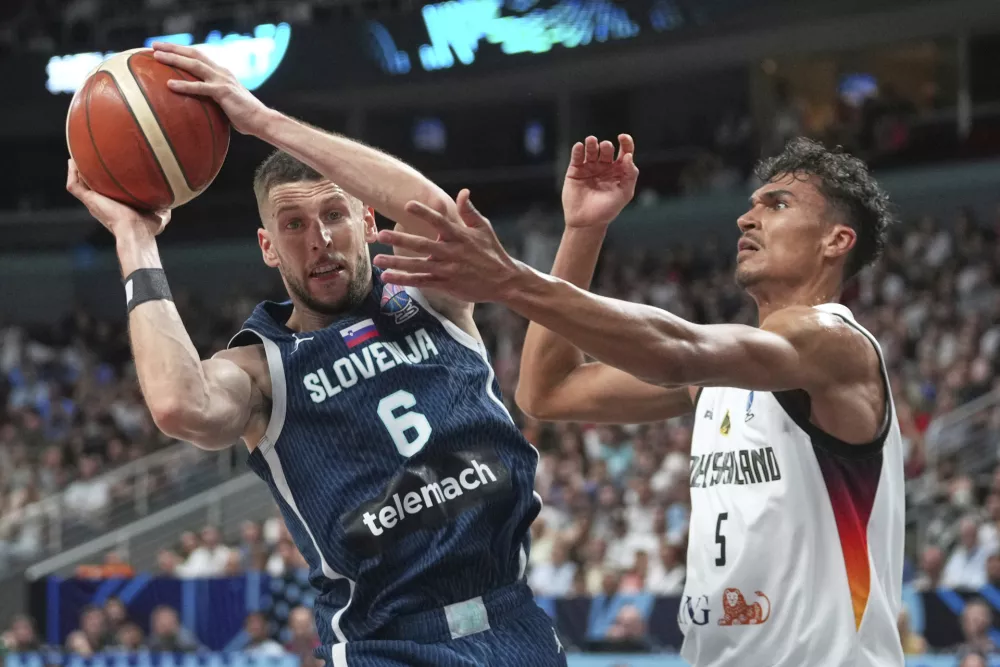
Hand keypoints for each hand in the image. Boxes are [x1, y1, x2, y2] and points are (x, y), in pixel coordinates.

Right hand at [66, 160, 169, 237]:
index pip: (108, 190)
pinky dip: (72, 174)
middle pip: (91, 185)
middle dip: (90, 172)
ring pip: (80, 183)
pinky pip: (74, 186)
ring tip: (79, 154)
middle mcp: (102, 203)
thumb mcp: (160, 214)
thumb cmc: (148, 228)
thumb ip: (164, 204)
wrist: (137, 232)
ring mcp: (94, 202)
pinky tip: (74, 161)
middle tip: (90, 156)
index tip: (111, 166)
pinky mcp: (89, 200)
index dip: (108, 180)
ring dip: (78, 170)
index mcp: (115, 206)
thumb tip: (174, 196)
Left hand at [151, 42, 270, 135]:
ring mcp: (222, 80)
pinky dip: (183, 85)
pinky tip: (169, 85)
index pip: (199, 57)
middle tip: (154, 45)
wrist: (262, 121)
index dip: (181, 51)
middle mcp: (221, 72)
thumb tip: (199, 108)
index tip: (164, 49)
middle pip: (194, 54)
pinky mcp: (223, 92)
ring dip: (174, 59)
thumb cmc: (245, 117)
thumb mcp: (227, 104)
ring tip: (156, 56)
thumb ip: (213, 100)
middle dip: (173, 48)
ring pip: (194, 65)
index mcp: (222, 73)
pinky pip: (199, 87)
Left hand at [372, 190, 524, 302]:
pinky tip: (388, 277)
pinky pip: (421, 282)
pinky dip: (404, 280)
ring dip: (396, 262)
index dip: (424, 213)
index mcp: (460, 236)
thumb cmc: (492, 252)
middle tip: (382, 234)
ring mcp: (448, 270)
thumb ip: (470, 211)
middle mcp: (452, 253)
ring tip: (378, 259)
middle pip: (422, 245)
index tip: (408, 204)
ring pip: (417, 266)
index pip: (439, 222)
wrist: (504, 281)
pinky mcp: (446, 284)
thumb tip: (463, 192)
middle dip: (401, 239)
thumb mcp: (484, 228)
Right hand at [562, 134, 637, 228]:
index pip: (624, 151)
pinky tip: (579, 146)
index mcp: (618, 170)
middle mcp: (604, 167)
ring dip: (592, 143)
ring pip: (591, 150)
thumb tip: (628, 155)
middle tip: (606, 147)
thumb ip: (630, 174)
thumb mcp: (625, 193)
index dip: (625, 142)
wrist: (586, 222)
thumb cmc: (607, 210)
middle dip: (607, 146)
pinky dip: (577, 150)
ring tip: (591, 141)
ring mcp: (589, 167)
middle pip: (607, 149)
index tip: (622, 137)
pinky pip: (576, 157)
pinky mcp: (575, 171)